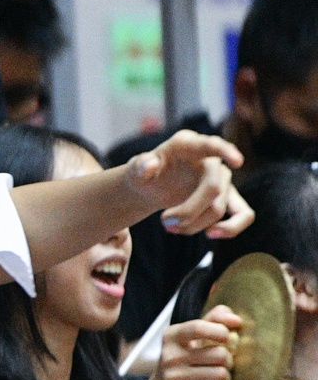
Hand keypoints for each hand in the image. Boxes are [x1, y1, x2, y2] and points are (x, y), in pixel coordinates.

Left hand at [124, 129, 250, 237]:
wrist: (151, 187)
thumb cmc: (144, 174)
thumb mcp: (135, 170)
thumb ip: (138, 166)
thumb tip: (149, 164)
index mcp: (188, 145)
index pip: (211, 145)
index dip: (225, 152)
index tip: (237, 161)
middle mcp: (211, 159)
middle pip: (213, 189)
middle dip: (188, 212)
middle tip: (164, 223)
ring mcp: (222, 178)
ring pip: (219, 208)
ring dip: (193, 224)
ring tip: (169, 227)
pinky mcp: (227, 197)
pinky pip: (244, 214)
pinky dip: (231, 228)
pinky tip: (209, 234)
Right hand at [136, 306, 238, 379]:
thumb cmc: (185, 360)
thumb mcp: (193, 337)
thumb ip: (214, 320)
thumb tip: (236, 320)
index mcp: (172, 336)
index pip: (198, 328)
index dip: (220, 331)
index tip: (227, 337)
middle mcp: (169, 355)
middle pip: (219, 354)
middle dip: (228, 359)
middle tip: (221, 363)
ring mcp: (173, 376)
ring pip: (221, 374)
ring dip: (225, 376)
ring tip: (216, 377)